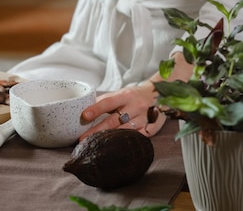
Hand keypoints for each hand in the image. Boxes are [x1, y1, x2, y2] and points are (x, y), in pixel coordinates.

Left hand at [78, 53, 193, 139]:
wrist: (159, 95)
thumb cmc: (133, 96)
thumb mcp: (121, 93)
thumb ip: (105, 101)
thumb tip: (85, 108)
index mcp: (126, 95)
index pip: (108, 102)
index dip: (95, 109)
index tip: (84, 117)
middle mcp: (136, 106)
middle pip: (113, 121)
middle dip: (96, 131)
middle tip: (83, 139)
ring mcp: (144, 119)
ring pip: (124, 132)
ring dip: (109, 139)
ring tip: (96, 145)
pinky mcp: (151, 129)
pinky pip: (137, 138)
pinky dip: (126, 142)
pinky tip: (116, 148)